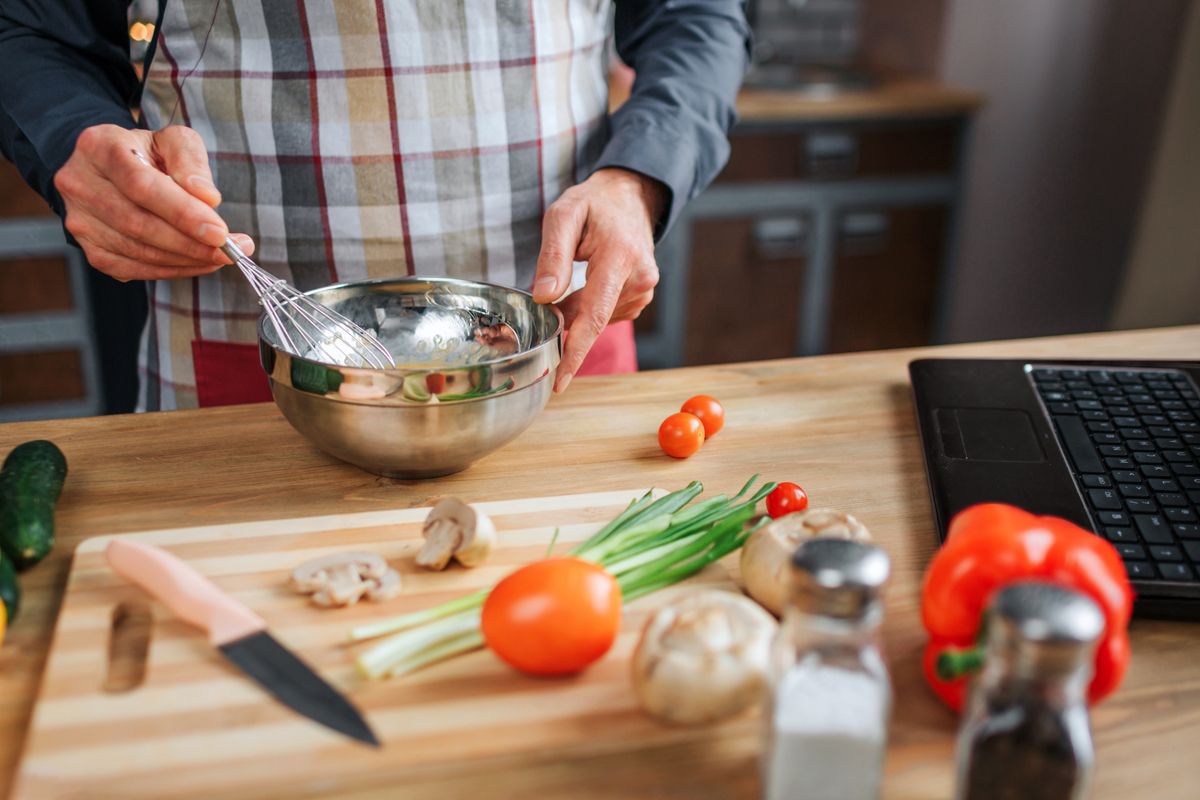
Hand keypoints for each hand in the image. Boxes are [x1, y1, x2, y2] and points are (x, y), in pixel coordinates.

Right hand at [53, 124, 253, 281]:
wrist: (107, 169)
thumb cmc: (146, 153)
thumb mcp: (171, 140)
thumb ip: (190, 160)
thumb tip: (208, 197)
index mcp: (98, 146)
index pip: (142, 185)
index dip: (182, 213)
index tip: (220, 232)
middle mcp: (80, 184)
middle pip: (139, 223)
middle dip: (191, 244)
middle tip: (232, 250)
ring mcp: (80, 220)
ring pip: (137, 251)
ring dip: (186, 260)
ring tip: (223, 256)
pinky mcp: (89, 248)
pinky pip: (133, 268)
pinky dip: (171, 270)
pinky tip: (199, 263)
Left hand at [533, 167, 665, 391]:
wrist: (630, 197)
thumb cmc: (594, 204)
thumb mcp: (564, 215)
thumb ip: (553, 257)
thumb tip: (544, 299)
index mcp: (620, 258)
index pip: (595, 315)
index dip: (575, 351)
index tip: (560, 381)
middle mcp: (640, 278)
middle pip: (592, 319)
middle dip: (564, 323)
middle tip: (543, 306)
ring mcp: (645, 290)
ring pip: (598, 318)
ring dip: (576, 310)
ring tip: (572, 279)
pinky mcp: (642, 296)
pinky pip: (606, 313)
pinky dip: (589, 307)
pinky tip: (588, 284)